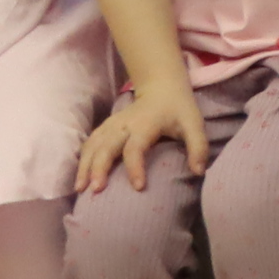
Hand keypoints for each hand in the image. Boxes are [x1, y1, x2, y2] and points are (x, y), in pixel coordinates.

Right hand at [82, 78, 205, 192]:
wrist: (161, 87)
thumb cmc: (179, 109)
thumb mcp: (194, 125)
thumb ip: (198, 147)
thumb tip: (199, 172)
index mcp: (145, 124)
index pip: (136, 148)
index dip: (136, 167)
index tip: (138, 187)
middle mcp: (124, 125)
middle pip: (106, 147)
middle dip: (99, 168)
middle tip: (95, 190)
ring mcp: (111, 125)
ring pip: (93, 145)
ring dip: (84, 166)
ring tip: (79, 188)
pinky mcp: (105, 127)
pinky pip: (89, 142)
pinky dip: (82, 158)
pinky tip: (78, 175)